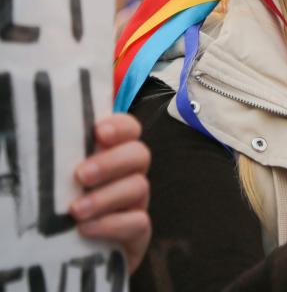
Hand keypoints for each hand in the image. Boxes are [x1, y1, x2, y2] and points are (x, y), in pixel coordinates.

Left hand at [71, 114, 150, 271]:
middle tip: (81, 175)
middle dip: (111, 162)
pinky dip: (112, 224)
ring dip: (106, 197)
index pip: (129, 129)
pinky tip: (86, 229)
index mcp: (113, 155)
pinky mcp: (137, 232)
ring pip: (139, 187)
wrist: (70, 255)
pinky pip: (138, 222)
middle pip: (139, 154)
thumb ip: (65, 159)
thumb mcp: (61, 181)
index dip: (120, 127)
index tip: (98, 131)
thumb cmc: (62, 210)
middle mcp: (129, 175)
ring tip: (77, 211)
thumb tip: (51, 137)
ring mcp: (136, 203)